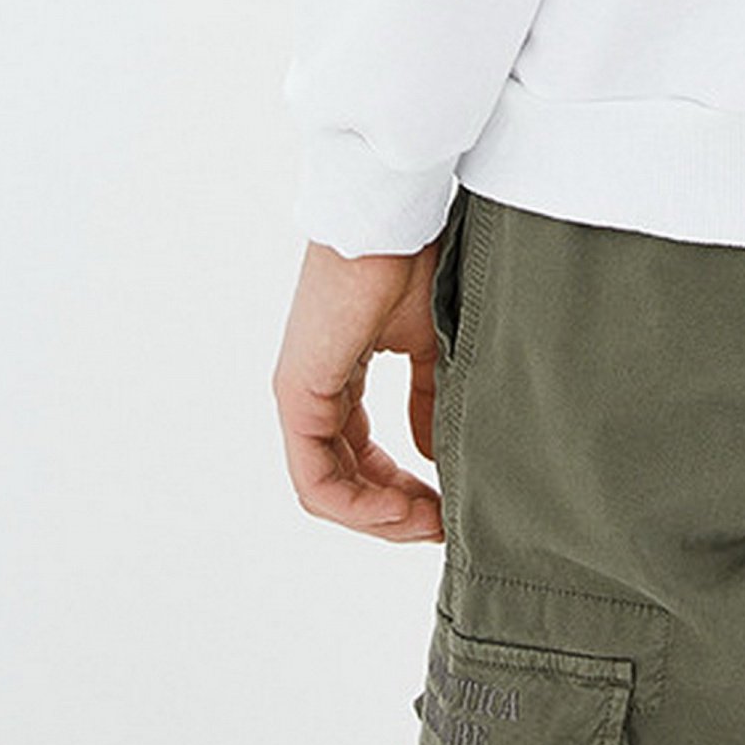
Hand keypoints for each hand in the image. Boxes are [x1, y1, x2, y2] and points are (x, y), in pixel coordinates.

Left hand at [273, 232, 446, 540]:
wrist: (390, 218)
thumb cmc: (410, 259)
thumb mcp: (426, 342)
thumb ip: (426, 398)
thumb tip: (430, 455)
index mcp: (338, 375)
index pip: (360, 455)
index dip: (402, 489)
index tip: (447, 503)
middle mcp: (311, 391)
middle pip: (343, 481)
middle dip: (393, 512)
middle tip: (441, 527)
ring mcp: (299, 396)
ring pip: (328, 488)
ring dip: (379, 516)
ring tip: (428, 522)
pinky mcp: (297, 396)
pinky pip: (316, 478)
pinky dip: (358, 505)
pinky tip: (400, 508)